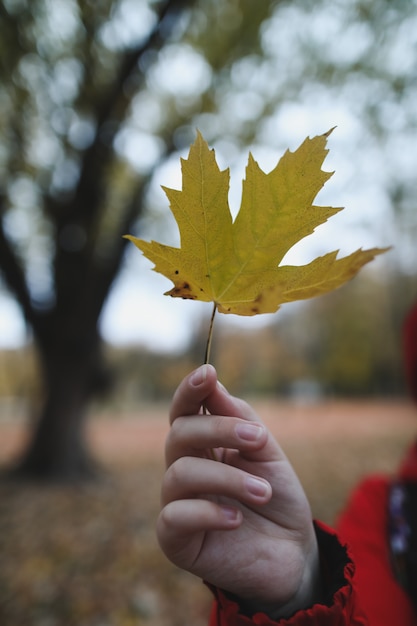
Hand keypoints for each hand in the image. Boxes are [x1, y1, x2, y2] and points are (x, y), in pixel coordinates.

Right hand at [157, 365, 320, 618]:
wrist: (294, 553)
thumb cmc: (277, 498)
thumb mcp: (267, 452)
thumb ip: (241, 420)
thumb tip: (214, 386)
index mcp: (203, 447)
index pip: (184, 411)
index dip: (189, 390)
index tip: (208, 372)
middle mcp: (184, 470)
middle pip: (179, 434)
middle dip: (218, 429)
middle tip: (259, 440)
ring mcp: (178, 505)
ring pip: (180, 473)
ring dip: (227, 477)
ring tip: (262, 492)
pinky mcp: (176, 541)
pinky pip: (174, 517)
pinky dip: (207, 512)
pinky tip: (236, 519)